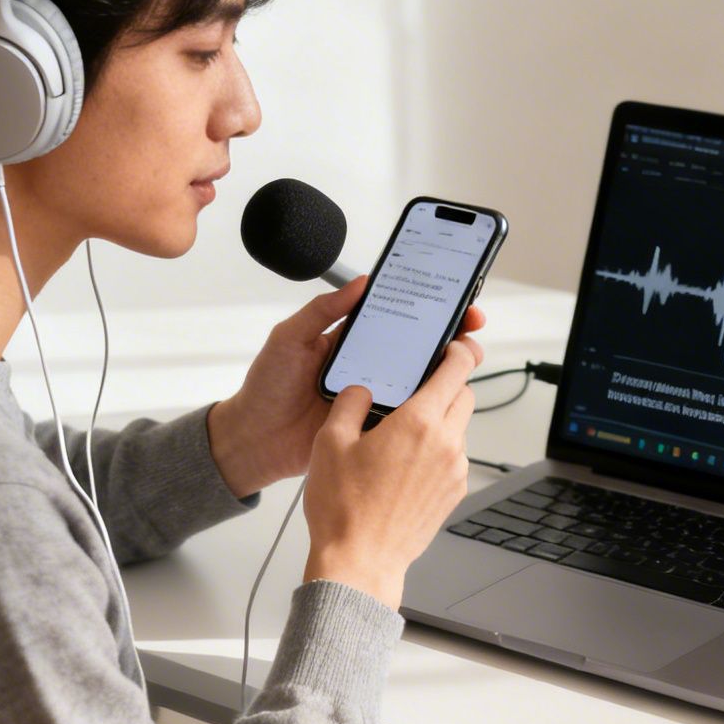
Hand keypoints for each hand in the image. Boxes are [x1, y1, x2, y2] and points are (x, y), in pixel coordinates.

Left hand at [208, 278, 483, 497]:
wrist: (255, 441)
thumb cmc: (266, 388)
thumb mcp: (289, 338)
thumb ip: (322, 310)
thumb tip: (360, 282)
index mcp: (352, 339)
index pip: (397, 316)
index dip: (425, 306)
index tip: (451, 297)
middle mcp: (369, 365)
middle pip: (419, 347)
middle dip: (449, 334)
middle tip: (469, 327)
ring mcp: (375, 396)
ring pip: (419, 381)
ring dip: (444, 370)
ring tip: (464, 358)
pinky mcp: (375, 426)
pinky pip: (406, 416)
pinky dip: (426, 408)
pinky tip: (440, 398)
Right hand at [299, 335, 483, 609]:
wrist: (360, 562)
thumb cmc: (344, 509)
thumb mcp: (330, 442)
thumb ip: (349, 403)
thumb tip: (361, 390)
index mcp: (419, 423)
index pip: (456, 369)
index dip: (457, 351)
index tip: (451, 346)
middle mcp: (446, 444)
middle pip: (464, 396)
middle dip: (446, 385)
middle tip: (417, 387)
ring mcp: (454, 472)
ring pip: (459, 429)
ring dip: (440, 421)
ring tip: (401, 433)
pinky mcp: (453, 495)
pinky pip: (453, 458)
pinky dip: (437, 451)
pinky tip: (404, 464)